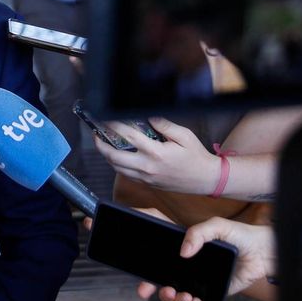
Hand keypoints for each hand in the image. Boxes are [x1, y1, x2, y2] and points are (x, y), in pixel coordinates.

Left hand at [95, 117, 216, 194]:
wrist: (205, 179)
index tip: (105, 118)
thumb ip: (164, 125)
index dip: (113, 126)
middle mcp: (147, 167)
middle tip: (96, 133)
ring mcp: (145, 178)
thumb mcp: (184, 136)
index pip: (128, 137)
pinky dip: (117, 165)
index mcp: (156, 153)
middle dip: (100, 144)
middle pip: (114, 156)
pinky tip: (117, 156)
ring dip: (106, 156)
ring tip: (103, 143)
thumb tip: (148, 117)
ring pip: (116, 168)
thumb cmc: (196, 157)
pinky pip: (125, 175)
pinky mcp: (147, 184)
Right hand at [136, 216, 274, 300]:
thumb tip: (183, 253)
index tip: (140, 278)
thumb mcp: (216, 226)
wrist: (263, 252)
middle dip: (154, 288)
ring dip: (175, 298)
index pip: (161, 258)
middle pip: (165, 280)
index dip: (148, 269)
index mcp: (187, 248)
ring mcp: (201, 280)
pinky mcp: (213, 293)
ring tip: (182, 296)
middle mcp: (190, 266)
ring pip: (179, 294)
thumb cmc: (240, 234)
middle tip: (153, 292)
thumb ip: (198, 234)